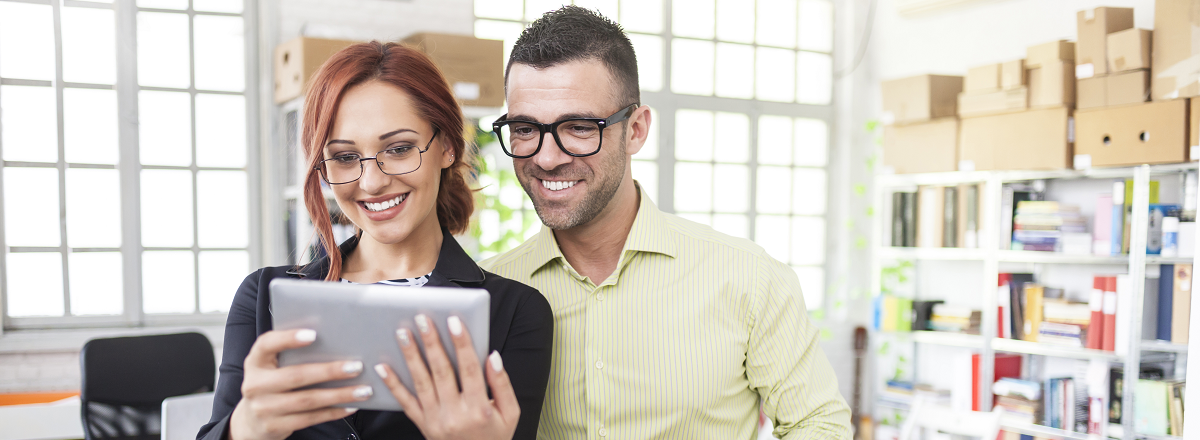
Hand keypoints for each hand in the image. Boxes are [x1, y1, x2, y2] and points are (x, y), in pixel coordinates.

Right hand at [229, 329, 374, 439]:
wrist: (251, 421)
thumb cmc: (271, 384)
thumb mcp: (271, 367)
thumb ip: (290, 355)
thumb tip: (334, 341)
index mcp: (255, 362)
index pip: (266, 344)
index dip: (288, 338)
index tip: (314, 334)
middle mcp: (255, 385)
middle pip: (296, 376)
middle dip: (329, 371)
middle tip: (356, 366)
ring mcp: (263, 408)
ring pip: (307, 400)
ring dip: (339, 395)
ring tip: (363, 390)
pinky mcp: (275, 426)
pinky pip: (310, 418)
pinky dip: (334, 411)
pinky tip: (351, 405)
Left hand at [375, 314, 519, 439]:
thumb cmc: (494, 438)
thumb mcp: (511, 414)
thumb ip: (502, 384)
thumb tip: (493, 357)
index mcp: (479, 408)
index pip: (469, 368)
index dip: (462, 343)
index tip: (454, 322)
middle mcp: (455, 414)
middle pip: (441, 371)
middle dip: (431, 342)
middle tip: (422, 319)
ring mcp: (435, 420)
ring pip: (421, 382)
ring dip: (411, 355)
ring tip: (403, 333)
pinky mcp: (422, 424)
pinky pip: (405, 402)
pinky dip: (393, 384)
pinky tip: (383, 367)